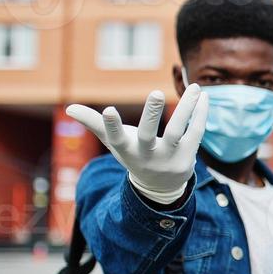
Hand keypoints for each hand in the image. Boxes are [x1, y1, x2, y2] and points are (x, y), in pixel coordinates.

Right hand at [66, 86, 208, 204]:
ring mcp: (168, 158)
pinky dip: (200, 114)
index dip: (110, 126)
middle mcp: (147, 156)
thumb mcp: (114, 143)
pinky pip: (196, 133)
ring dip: (187, 107)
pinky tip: (202, 96)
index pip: (115, 139)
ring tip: (194, 86)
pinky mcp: (188, 158)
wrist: (160, 187)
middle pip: (148, 135)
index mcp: (127, 151)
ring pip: (178, 130)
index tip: (108, 110)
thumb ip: (94, 124)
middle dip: (151, 115)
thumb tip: (69, 108)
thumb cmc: (134, 155)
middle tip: (156, 93)